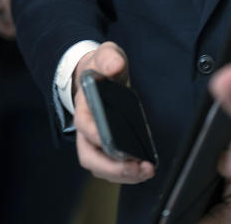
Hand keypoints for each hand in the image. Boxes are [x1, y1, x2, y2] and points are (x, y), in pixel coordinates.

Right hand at [72, 42, 154, 183]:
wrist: (101, 74)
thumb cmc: (103, 68)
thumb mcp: (107, 55)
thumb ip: (109, 58)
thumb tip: (114, 67)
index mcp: (84, 106)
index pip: (84, 126)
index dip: (97, 137)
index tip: (115, 143)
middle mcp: (86, 128)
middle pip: (89, 156)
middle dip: (112, 168)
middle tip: (138, 168)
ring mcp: (95, 140)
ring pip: (100, 167)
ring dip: (122, 175)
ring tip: (146, 171)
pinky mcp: (108, 147)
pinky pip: (112, 167)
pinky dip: (126, 173)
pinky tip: (144, 169)